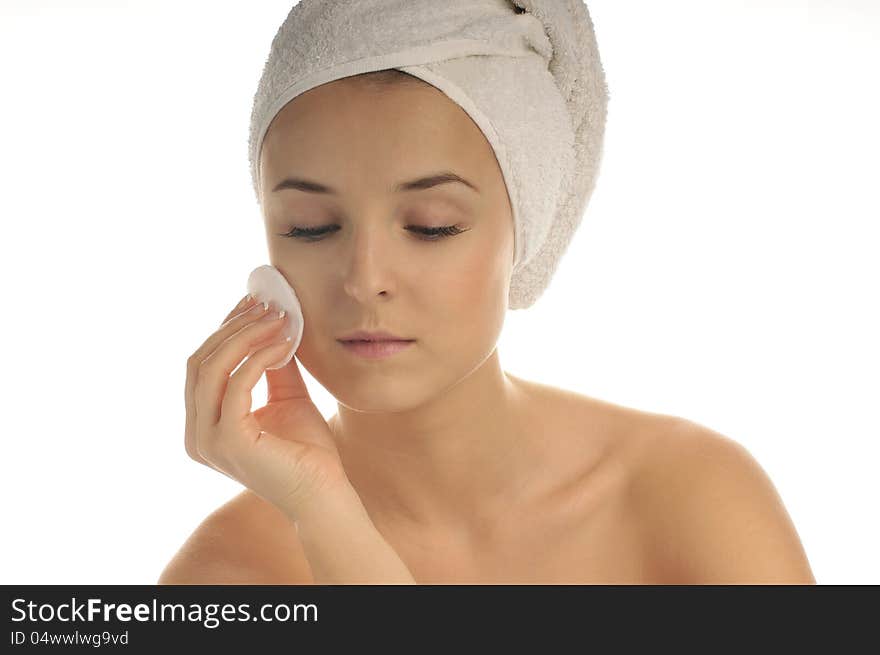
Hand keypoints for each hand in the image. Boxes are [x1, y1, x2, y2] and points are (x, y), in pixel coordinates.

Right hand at [184, 293, 351, 521]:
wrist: (324, 492)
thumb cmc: (307, 450)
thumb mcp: (286, 395)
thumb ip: (273, 363)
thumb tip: (273, 320)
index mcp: (202, 425)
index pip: (202, 365)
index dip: (225, 329)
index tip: (253, 302)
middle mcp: (196, 434)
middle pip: (200, 361)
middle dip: (233, 326)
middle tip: (266, 303)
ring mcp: (207, 439)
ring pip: (212, 367)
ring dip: (246, 335)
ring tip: (279, 317)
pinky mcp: (227, 440)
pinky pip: (237, 382)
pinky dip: (260, 356)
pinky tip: (285, 343)